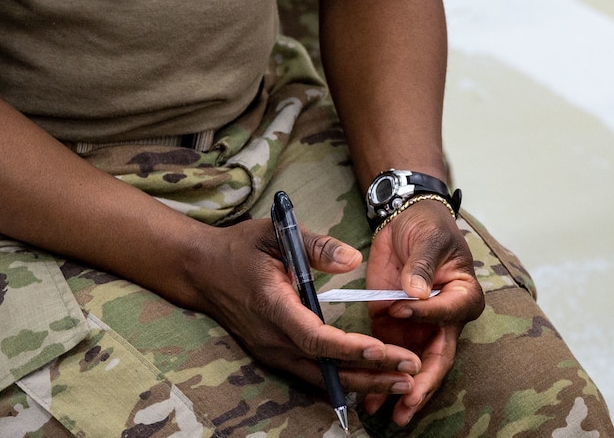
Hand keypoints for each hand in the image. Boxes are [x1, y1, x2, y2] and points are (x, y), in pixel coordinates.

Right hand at [184, 219, 424, 404]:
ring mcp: (271, 351)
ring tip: (403, 381)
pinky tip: (371, 380)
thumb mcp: (276, 233)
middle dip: (370, 372)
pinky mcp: (273, 355)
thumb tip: (353, 260)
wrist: (201, 271)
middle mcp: (271, 338)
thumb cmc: (240, 248)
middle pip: (325, 367)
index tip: (383, 349)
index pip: (314, 337)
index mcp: (272, 306)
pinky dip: (343, 379)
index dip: (348, 347)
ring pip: (320, 378)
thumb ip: (315, 245)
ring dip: (362, 381)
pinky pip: (311, 375)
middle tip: (411, 372)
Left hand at [363, 201, 487, 425]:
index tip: (400, 307)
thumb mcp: (428, 239)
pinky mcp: (392, 324)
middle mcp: (443, 318)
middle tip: (408, 402)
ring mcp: (417, 325)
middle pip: (436, 356)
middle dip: (421, 382)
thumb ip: (422, 265)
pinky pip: (388, 355)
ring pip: (412, 364)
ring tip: (385, 413)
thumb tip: (417, 291)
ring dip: (399, 389)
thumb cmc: (428, 227)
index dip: (425, 314)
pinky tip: (369, 399)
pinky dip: (379, 375)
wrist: (406, 220)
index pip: (447, 313)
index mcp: (463, 296)